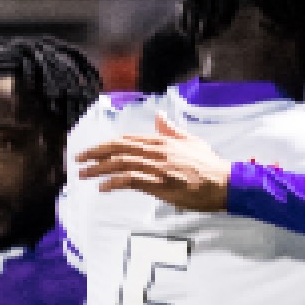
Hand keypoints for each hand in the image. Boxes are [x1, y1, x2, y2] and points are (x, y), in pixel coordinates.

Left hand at [75, 114, 232, 210]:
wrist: (226, 183)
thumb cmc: (211, 166)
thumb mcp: (192, 141)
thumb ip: (173, 130)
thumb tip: (160, 117)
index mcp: (163, 140)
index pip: (127, 138)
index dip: (107, 144)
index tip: (92, 150)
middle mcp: (157, 150)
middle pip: (119, 148)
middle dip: (95, 153)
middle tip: (78, 160)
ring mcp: (158, 166)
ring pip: (121, 162)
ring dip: (99, 168)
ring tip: (84, 174)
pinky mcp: (160, 182)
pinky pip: (131, 179)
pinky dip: (113, 181)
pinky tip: (103, 187)